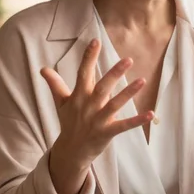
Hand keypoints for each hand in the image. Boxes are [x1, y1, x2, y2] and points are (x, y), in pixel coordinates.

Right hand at [40, 39, 152, 193]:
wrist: (71, 151)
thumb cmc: (69, 123)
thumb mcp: (60, 103)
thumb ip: (55, 84)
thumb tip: (43, 69)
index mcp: (78, 96)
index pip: (83, 73)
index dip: (89, 57)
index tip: (95, 41)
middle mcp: (89, 106)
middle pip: (102, 87)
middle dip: (114, 73)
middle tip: (128, 59)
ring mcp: (98, 120)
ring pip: (115, 104)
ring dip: (129, 93)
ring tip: (142, 80)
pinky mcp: (107, 132)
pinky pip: (124, 125)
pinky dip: (137, 121)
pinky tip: (151, 114)